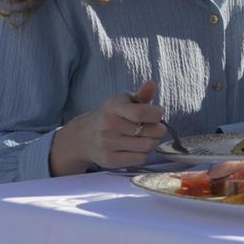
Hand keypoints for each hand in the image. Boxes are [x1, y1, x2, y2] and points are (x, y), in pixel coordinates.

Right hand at [50, 80, 166, 173]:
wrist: (84, 136)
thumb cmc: (111, 116)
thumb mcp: (123, 102)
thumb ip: (141, 95)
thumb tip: (151, 84)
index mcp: (114, 107)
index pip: (140, 113)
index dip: (156, 114)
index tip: (159, 113)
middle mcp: (109, 125)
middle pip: (150, 131)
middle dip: (158, 129)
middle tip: (154, 127)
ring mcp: (107, 144)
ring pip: (147, 146)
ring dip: (152, 142)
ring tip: (144, 137)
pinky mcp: (109, 160)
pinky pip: (140, 159)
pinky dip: (143, 154)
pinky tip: (136, 148)